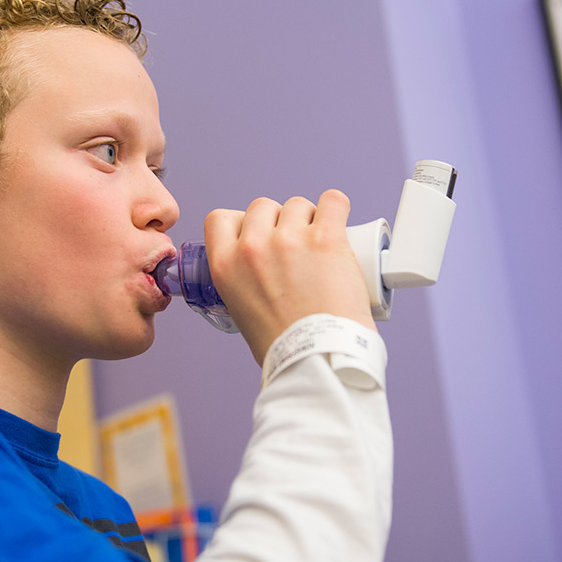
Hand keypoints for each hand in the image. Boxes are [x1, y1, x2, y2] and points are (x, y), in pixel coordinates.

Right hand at [204, 189, 376, 365]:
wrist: (319, 360)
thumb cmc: (286, 348)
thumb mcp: (241, 311)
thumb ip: (244, 282)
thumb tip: (262, 269)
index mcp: (225, 265)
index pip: (221, 218)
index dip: (242, 223)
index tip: (258, 234)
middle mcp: (253, 247)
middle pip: (262, 206)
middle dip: (279, 222)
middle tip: (296, 248)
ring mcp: (289, 239)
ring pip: (298, 205)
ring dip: (310, 220)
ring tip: (321, 247)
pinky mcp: (326, 238)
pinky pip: (334, 201)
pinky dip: (338, 208)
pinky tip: (340, 223)